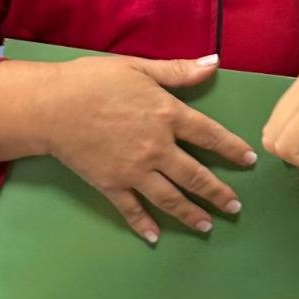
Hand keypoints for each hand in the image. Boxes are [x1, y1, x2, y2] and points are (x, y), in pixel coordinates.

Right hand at [39, 54, 255, 241]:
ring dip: (191, 214)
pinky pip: (132, 209)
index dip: (232, 149)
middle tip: (235, 207)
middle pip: (195, 175)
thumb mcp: (138, 67)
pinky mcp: (111, 185)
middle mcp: (157, 147)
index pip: (210, 135)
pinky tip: (156, 236)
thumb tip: (214, 62)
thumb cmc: (93, 80)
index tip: (249, 160)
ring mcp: (134, 170)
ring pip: (170, 198)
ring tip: (208, 226)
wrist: (50, 106)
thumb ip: (178, 71)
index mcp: (167, 115)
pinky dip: (144, 224)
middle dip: (218, 193)